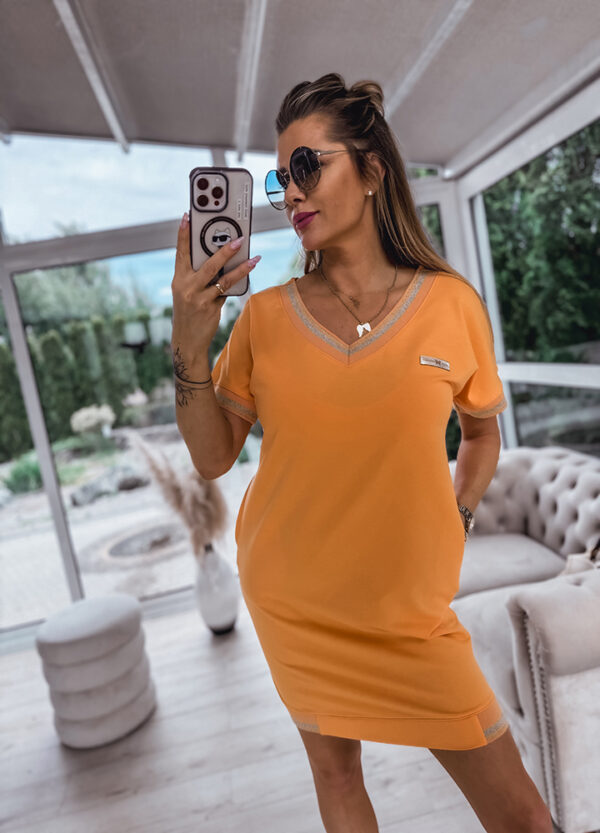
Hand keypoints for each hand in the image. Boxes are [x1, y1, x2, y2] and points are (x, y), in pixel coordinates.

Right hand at [170, 212, 260, 359]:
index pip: (181, 253)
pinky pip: (228, 292)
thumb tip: (220, 261)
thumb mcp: (186, 293)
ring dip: (241, 268)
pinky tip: (248, 274)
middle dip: (225, 251)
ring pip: (223, 279)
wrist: (187, 341)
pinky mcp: (211, 309)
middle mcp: (187, 287)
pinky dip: (238, 283)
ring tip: (254, 258)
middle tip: (239, 239)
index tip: (187, 217)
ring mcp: (199, 299)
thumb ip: (198, 277)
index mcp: (179, 280)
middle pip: (208, 264)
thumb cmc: (189, 313)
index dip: (183, 234)